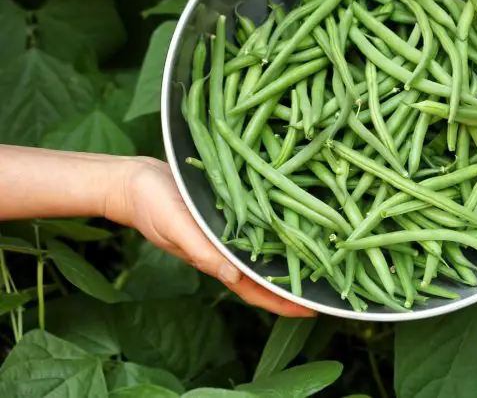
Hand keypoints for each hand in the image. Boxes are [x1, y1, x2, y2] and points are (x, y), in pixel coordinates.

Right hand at [105, 157, 314, 317]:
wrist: (134, 178)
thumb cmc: (151, 206)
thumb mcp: (177, 228)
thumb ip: (203, 253)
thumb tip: (232, 277)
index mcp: (216, 260)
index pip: (255, 291)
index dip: (283, 303)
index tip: (313, 309)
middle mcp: (227, 250)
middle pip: (266, 275)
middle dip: (295, 283)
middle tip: (330, 282)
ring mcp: (228, 232)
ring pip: (265, 251)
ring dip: (290, 255)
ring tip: (321, 255)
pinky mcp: (228, 212)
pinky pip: (258, 225)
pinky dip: (277, 229)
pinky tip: (295, 223)